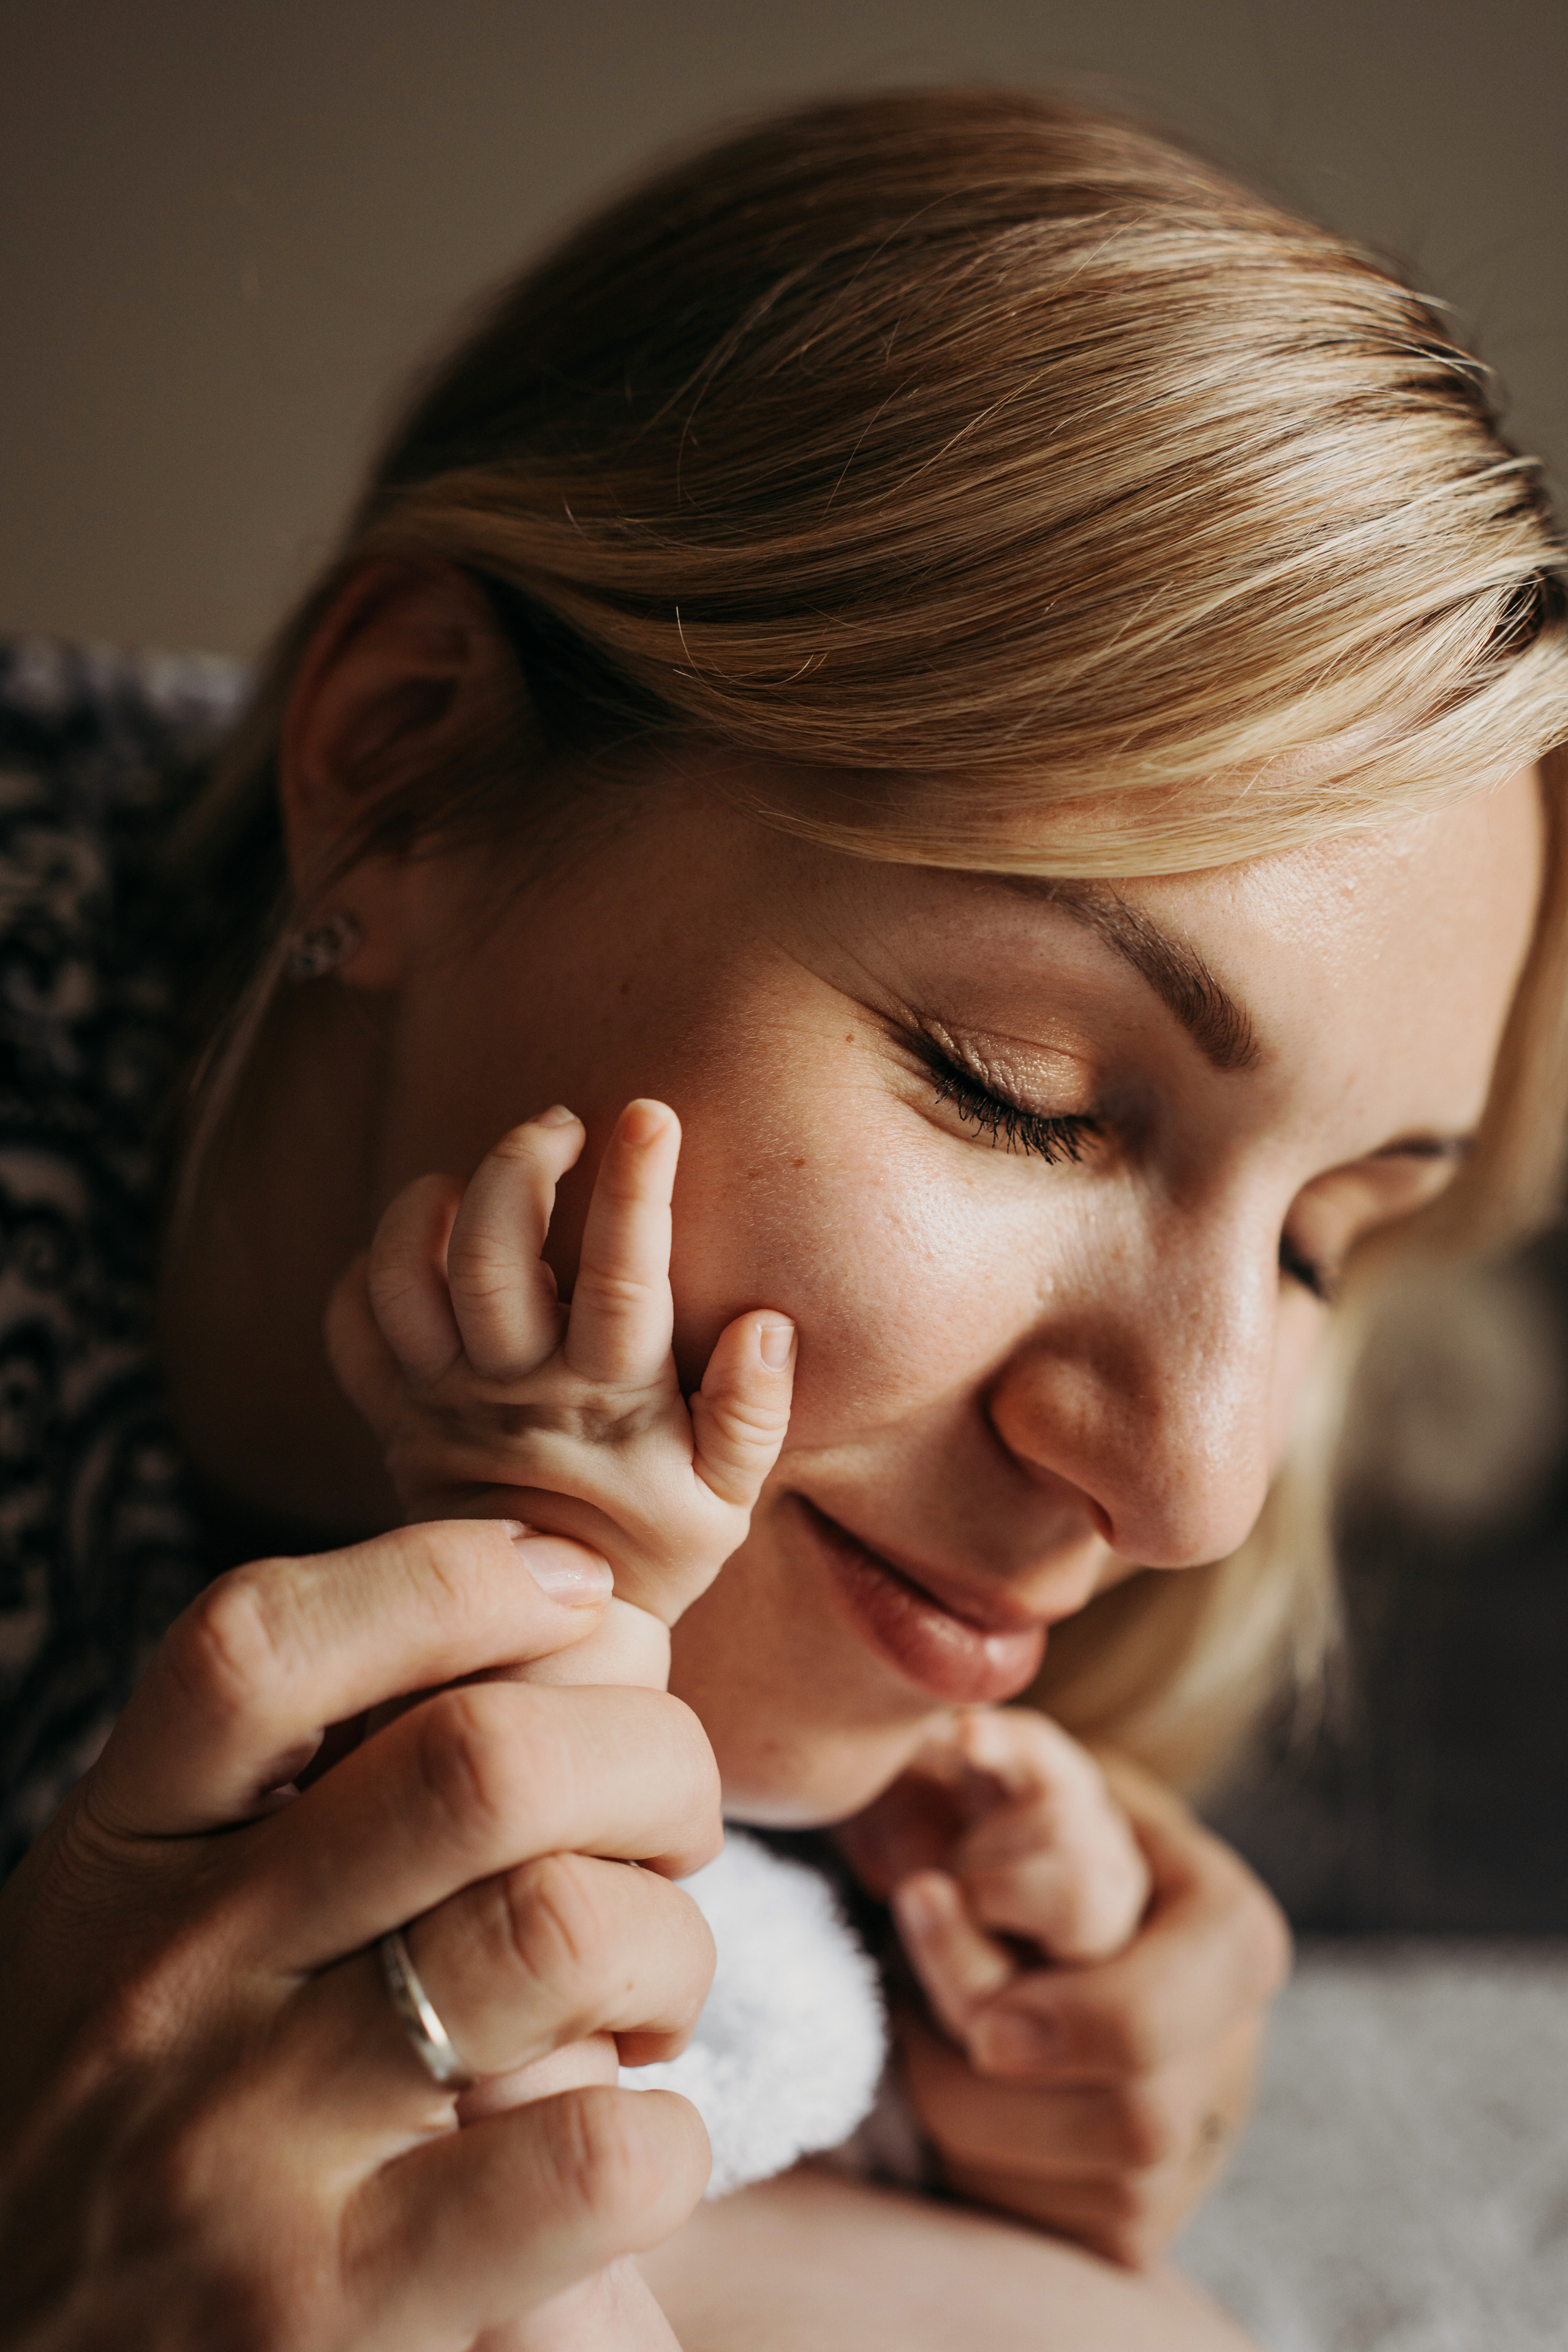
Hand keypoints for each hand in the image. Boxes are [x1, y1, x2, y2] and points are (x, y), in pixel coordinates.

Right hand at [0, 1520, 720, 2348]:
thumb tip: (570, 1623)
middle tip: (662, 1827)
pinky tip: (635, 2155)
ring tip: (650, 1997)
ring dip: (670, 1943)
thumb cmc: (149, 2130)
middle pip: (479, 1759)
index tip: (578, 1596)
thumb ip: (298, 1790)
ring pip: (556, 1928)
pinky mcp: (326, 2314)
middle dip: (652, 1759)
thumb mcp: (154, 1931)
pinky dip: (672, 2140)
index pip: (263, 1638)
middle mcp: (166, 1981)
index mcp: (117, 1858)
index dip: (455, 1574)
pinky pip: (597, 2159)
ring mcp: (242, 2152)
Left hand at [328, 1098, 795, 1686]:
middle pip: (491, 1253)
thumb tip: (767, 1324)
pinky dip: (368, 1268)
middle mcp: (512, 1391)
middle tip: (560, 1125)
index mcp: (608, 1401)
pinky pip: (350, 1325)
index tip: (650, 1114)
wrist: (538, 1641)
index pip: (623, 1274)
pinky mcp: (389, 1415)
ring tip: (478, 1174)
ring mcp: (438, 1402)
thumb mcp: (728, 1498)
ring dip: (430, 1203)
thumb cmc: (651, 1547)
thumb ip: (753, 1412)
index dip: (634, 1186)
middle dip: (521, 1163)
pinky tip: (417, 1240)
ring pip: (404, 1276)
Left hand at [845, 1741, 1289, 2267]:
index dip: (1085, 2014)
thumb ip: (1007, 1759)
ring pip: (1084, 2185)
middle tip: (905, 2008)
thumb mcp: (1018, 1776)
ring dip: (966, 2113)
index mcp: (1231, 1931)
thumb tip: (970, 1738)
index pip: (1199, 1990)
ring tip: (916, 2026)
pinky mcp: (1132, 2220)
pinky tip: (944, 2082)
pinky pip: (1047, 2223)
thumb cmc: (1013, 1833)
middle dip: (998, 2073)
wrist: (1022, 1923)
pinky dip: (968, 2161)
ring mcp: (1194, 2146)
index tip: (974, 2000)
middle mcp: (1232, 2050)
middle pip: (1136, 2118)